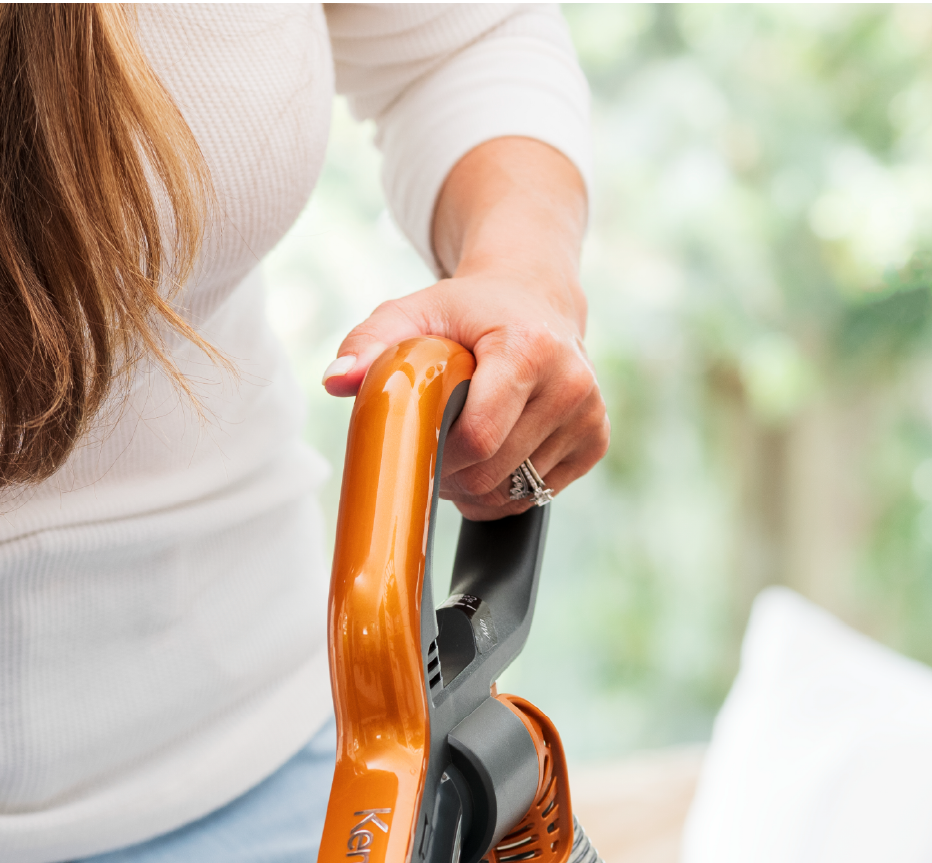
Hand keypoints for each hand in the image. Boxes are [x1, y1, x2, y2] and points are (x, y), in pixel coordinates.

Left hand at [321, 138, 607, 519]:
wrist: (534, 296)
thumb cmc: (466, 311)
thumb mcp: (412, 312)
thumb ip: (369, 343)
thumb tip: (336, 381)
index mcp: (530, 349)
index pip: (477, 439)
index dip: (439, 455)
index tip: (423, 439)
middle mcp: (571, 382)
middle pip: (491, 476)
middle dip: (453, 476)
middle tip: (438, 446)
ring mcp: (589, 415)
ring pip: (513, 494)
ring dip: (477, 487)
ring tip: (468, 444)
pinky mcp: (596, 441)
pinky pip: (537, 497)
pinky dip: (506, 490)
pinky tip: (499, 451)